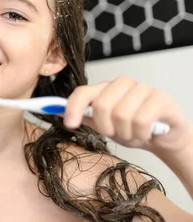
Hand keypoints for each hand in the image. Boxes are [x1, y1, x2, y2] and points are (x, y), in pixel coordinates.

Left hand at [63, 76, 192, 155]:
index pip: (82, 92)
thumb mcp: (105, 125)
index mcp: (104, 89)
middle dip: (106, 127)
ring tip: (133, 134)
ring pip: (122, 115)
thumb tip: (58, 112)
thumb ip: (85, 117)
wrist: (164, 137)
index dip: (72, 107)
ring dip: (126, 133)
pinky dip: (141, 134)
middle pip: (101, 105)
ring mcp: (142, 88)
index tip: (69, 124)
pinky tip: (147, 133)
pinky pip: (142, 120)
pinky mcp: (160, 98)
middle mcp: (122, 84)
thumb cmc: (132, 128)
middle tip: (116, 133)